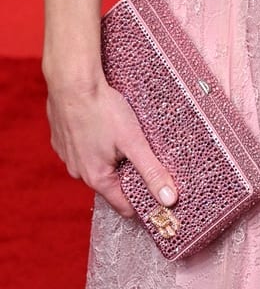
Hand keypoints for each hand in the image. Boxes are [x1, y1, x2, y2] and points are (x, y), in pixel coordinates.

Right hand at [46, 73, 177, 217]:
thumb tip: (169, 200)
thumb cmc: (103, 109)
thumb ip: (152, 171)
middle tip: (146, 160)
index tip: (158, 201)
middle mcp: (78, 172)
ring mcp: (67, 156)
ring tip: (126, 140)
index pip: (123, 206)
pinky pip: (83, 148)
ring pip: (95, 164)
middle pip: (110, 184)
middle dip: (128, 176)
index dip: (142, 204)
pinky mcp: (62, 139)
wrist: (72, 82)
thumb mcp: (134, 141)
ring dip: (110, 158)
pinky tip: (104, 128)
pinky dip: (95, 143)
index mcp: (97, 178)